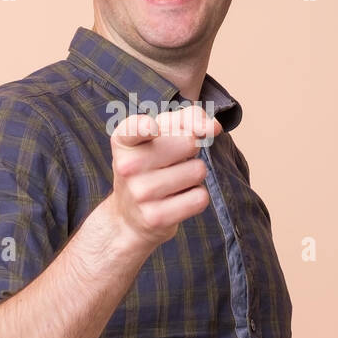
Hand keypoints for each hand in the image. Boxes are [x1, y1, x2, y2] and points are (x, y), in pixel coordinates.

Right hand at [106, 106, 222, 249]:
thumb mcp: (162, 136)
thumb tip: (214, 127)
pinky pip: (200, 197)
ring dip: (195, 174)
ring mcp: (140, 193)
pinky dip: (197, 197)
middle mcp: (127, 167)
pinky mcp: (156, 217)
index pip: (134, 128)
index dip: (146, 127)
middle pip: (188, 142)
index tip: (153, 129)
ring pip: (198, 170)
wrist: (131, 217)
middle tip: (174, 160)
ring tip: (175, 181)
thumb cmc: (152, 165)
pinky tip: (178, 199)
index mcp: (124, 141)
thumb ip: (188, 119)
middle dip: (192, 149)